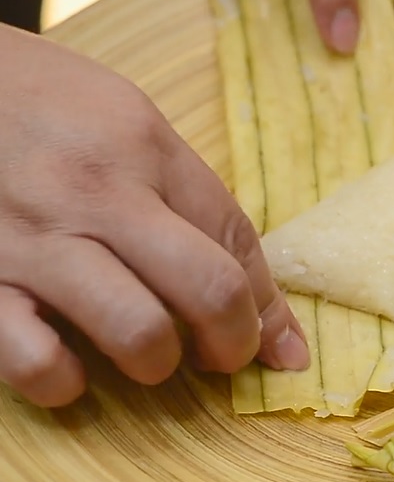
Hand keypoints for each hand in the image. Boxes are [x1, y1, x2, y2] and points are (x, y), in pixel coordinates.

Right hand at [0, 25, 307, 407]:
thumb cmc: (28, 101)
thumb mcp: (117, 115)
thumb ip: (178, 187)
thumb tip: (243, 275)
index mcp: (142, 147)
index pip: (234, 237)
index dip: (267, 304)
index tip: (278, 347)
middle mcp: (95, 193)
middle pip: (210, 288)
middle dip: (234, 343)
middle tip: (222, 358)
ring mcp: (32, 239)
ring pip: (138, 332)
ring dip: (156, 363)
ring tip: (145, 356)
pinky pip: (34, 358)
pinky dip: (61, 380)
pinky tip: (64, 367)